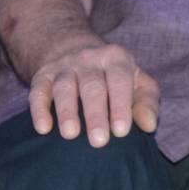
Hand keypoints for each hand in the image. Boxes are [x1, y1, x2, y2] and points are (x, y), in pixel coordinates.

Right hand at [28, 38, 159, 146]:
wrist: (73, 48)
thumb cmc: (113, 75)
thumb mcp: (136, 81)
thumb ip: (147, 102)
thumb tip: (150, 126)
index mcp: (116, 59)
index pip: (119, 81)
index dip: (120, 106)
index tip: (121, 131)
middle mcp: (89, 59)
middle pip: (92, 87)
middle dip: (95, 115)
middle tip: (99, 141)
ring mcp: (64, 66)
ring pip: (64, 88)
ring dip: (67, 111)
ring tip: (70, 135)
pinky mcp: (42, 76)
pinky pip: (38, 91)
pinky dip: (39, 109)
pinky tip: (43, 128)